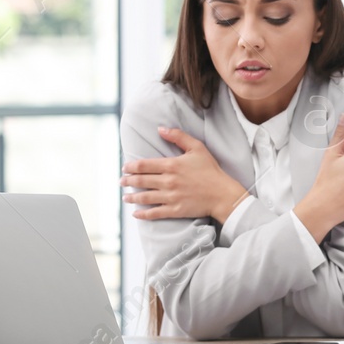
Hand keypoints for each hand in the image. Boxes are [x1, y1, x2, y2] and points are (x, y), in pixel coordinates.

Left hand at [121, 127, 249, 222]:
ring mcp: (170, 197)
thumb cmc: (211, 170)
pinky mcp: (174, 210)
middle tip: (121, 181)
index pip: (143, 165)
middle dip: (128, 181)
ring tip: (125, 197)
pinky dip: (143, 214)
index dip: (131, 167)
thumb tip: (160, 129)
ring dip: (132, 197)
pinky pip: (154, 213)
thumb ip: (178, 136)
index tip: (124, 167)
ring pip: (144, 197)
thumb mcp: (197, 147)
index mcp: (171, 165)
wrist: (222, 193)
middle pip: (141, 181)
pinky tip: (136, 213)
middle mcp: (168, 181)